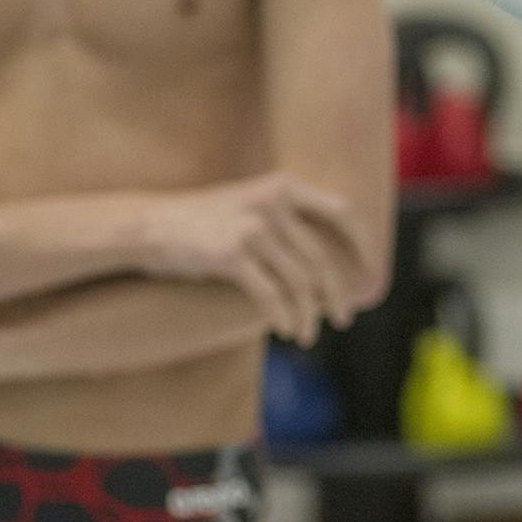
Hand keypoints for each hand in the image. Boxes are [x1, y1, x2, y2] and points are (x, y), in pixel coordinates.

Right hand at [135, 171, 370, 346]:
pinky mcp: (229, 255)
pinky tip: (283, 329)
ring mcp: (251, 227)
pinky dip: (281, 317)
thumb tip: (329, 254)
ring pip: (298, 282)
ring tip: (307, 335)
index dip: (363, 245)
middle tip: (344, 318)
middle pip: (321, 258)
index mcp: (284, 186)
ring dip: (307, 315)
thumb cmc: (204, 220)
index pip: (342, 212)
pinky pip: (269, 295)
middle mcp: (272, 202)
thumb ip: (288, 217)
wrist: (149, 225)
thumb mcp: (251, 202)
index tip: (371, 273)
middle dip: (336, 294)